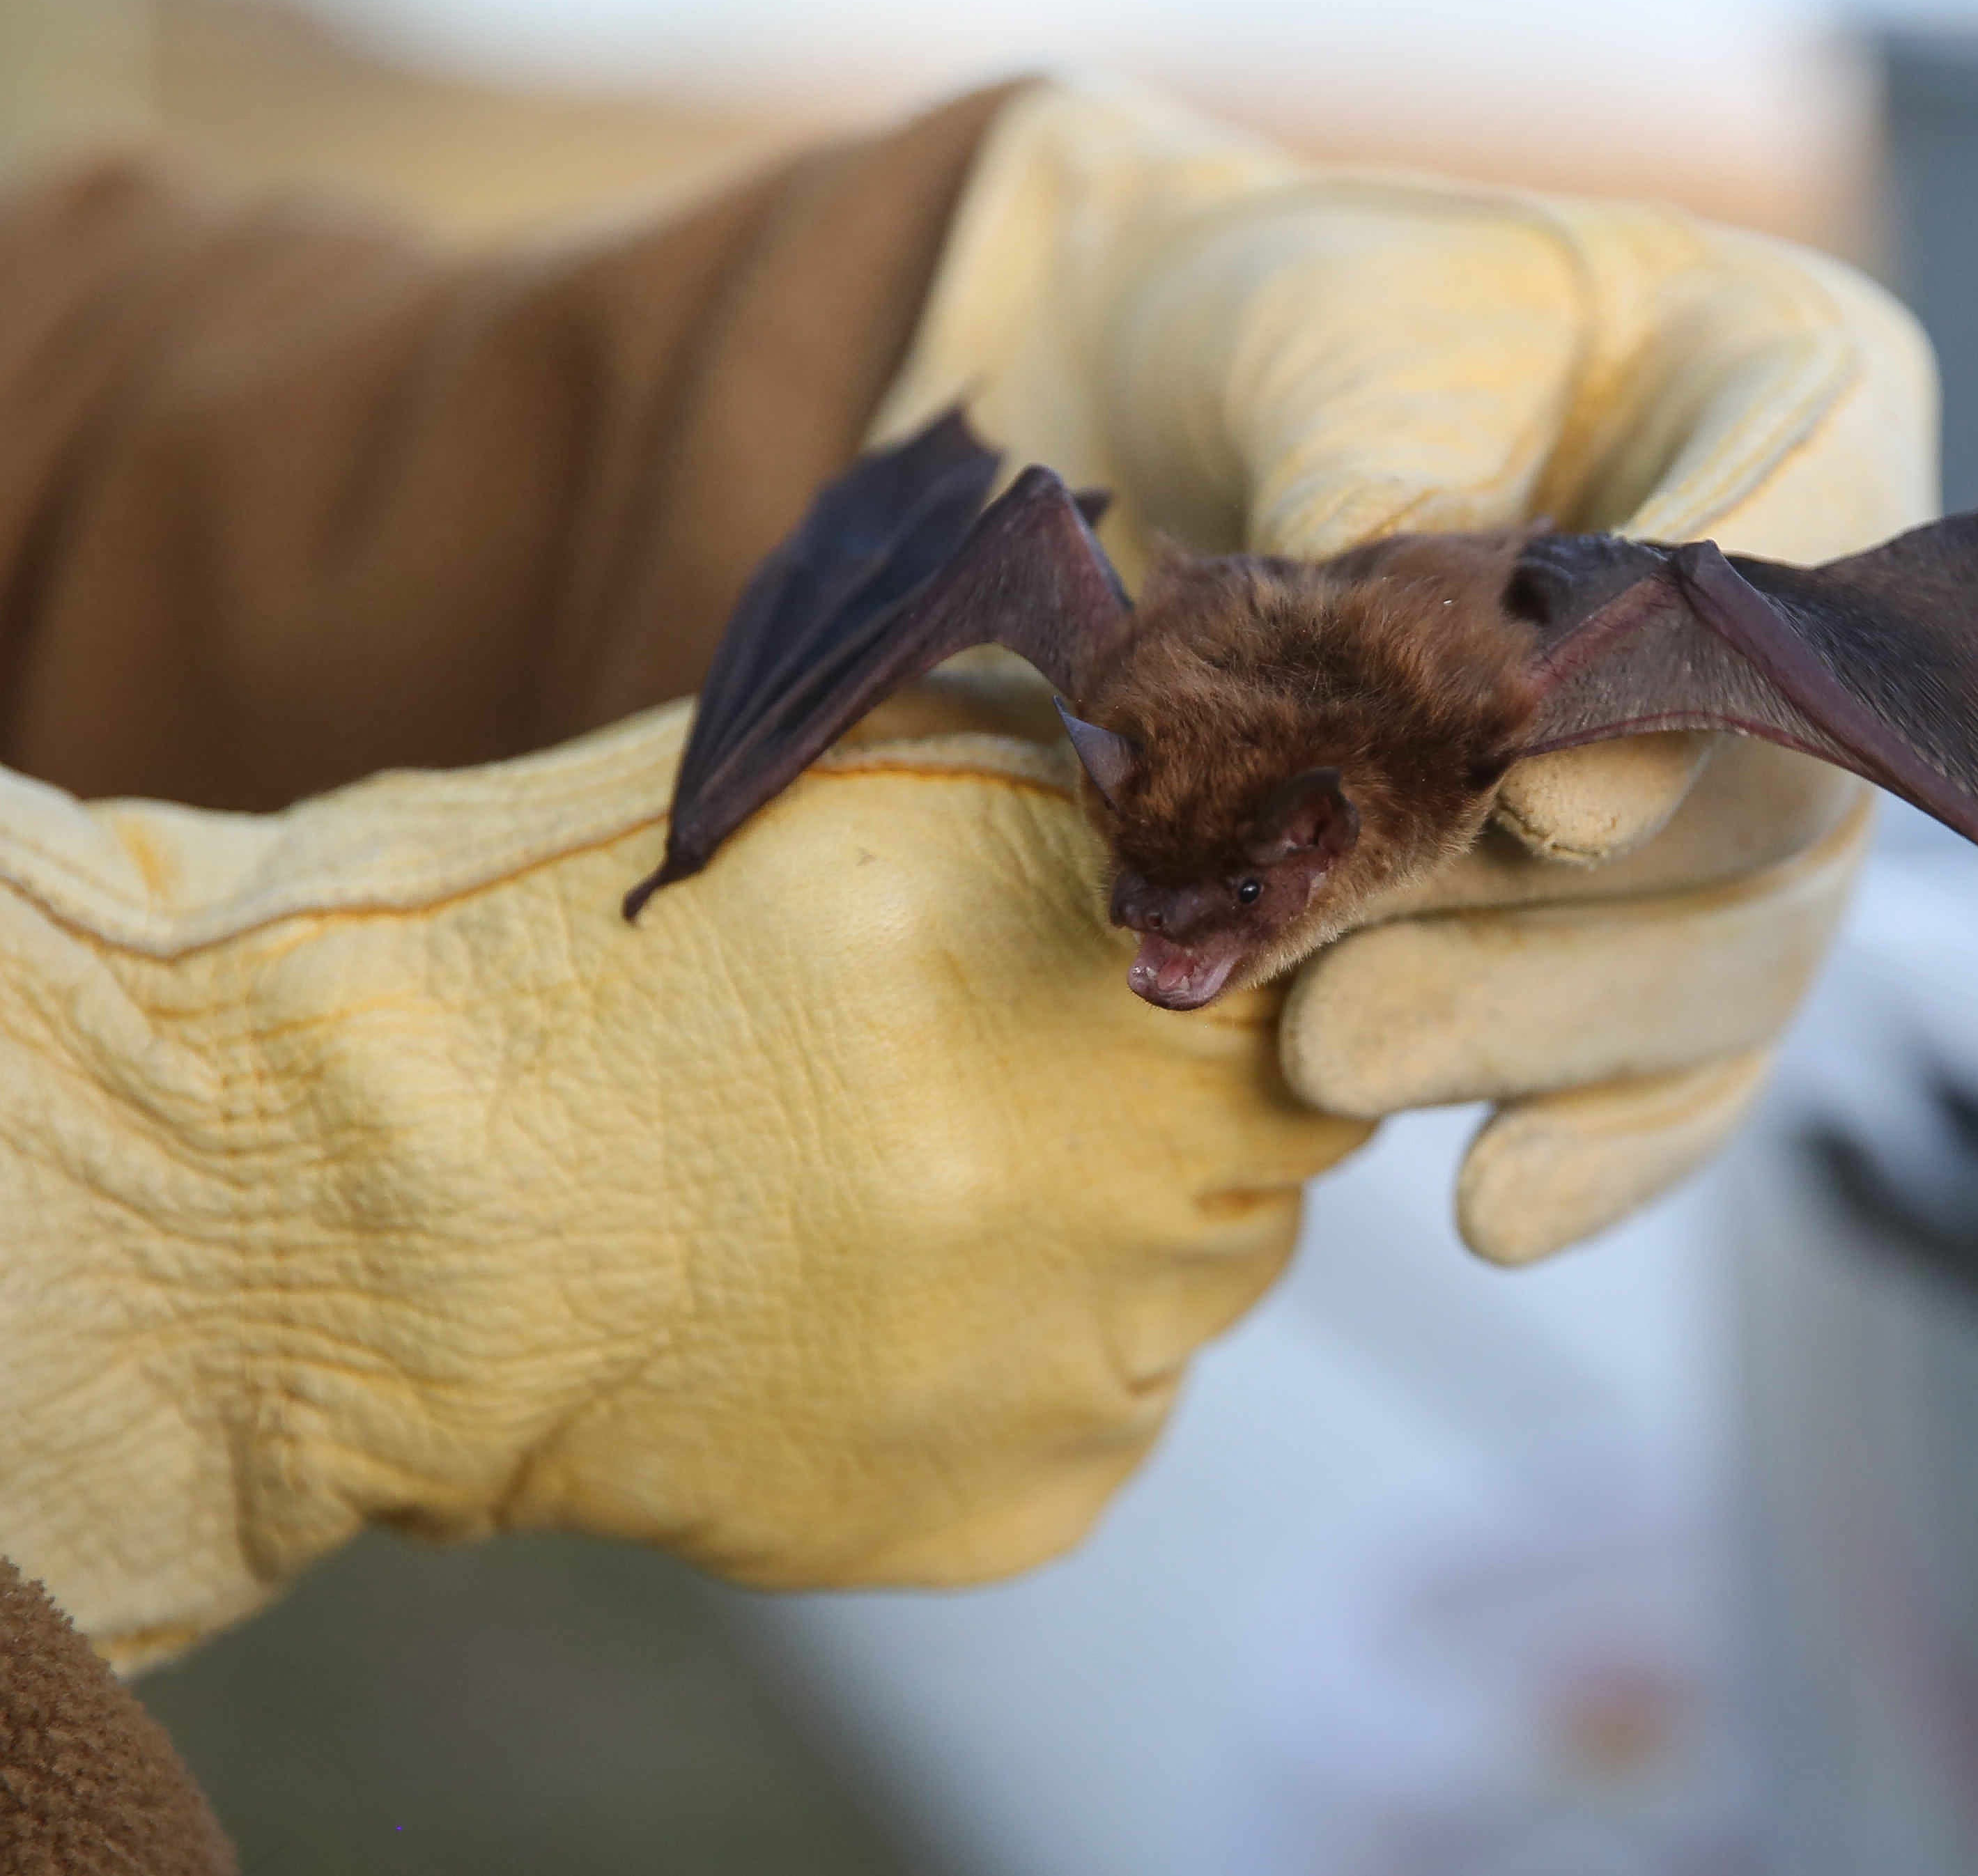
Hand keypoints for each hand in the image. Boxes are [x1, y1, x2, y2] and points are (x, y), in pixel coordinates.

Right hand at [0, 710, 1359, 1669]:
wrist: (376, 1198)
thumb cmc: (587, 943)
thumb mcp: (846, 765)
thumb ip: (1080, 762)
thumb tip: (1243, 752)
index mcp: (1094, 920)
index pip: (1332, 931)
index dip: (1251, 939)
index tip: (1163, 950)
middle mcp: (1137, 1137)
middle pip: (1291, 1119)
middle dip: (1187, 1089)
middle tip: (1012, 1075)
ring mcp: (1091, 1337)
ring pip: (1211, 1272)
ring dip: (1113, 1226)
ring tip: (911, 1188)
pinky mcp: (1027, 1494)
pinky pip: (1116, 1411)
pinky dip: (1033, 1362)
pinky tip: (874, 1308)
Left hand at [875, 80, 1937, 1259]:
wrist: (1178, 408)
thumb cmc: (1287, 322)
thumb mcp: (1325, 321)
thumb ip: (1395, 476)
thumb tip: (1436, 708)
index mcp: (1795, 388)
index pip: (1812, 540)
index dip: (1694, 697)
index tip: (1541, 807)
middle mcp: (1812, 612)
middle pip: (1778, 804)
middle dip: (1566, 919)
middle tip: (1353, 993)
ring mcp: (1749, 783)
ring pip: (1734, 956)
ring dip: (1536, 1031)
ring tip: (1330, 1058)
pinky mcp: (1655, 924)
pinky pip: (1688, 1062)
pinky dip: (1603, 1143)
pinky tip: (1495, 1208)